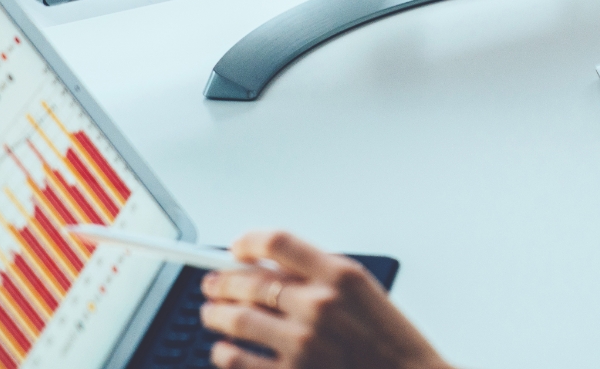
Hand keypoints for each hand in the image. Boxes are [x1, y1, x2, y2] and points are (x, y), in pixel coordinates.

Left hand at [199, 231, 450, 368]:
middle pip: (250, 281)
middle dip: (222, 280)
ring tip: (212, 314)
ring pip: (238, 320)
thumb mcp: (362, 292)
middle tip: (211, 283)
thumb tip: (267, 264)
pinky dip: (224, 353)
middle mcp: (319, 306)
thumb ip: (317, 275)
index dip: (248, 241)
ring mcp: (304, 344)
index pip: (278, 242)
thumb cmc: (387, 339)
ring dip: (216, 315)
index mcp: (340, 275)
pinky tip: (223, 349)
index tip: (236, 248)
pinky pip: (239, 361)